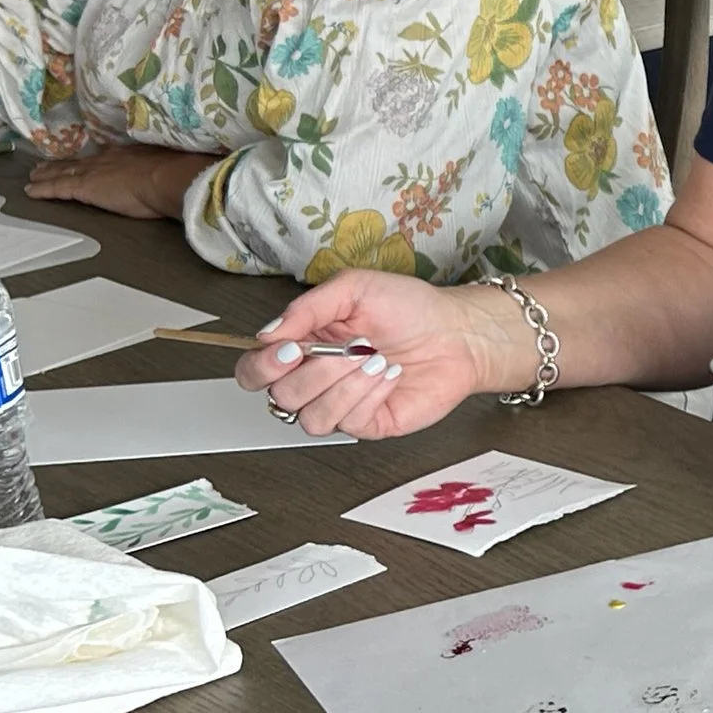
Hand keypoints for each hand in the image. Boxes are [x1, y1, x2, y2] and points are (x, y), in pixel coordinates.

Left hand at [24, 145, 216, 219]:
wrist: (169, 177)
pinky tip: (30, 193)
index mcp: (126, 155)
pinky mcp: (84, 187)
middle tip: (43, 166)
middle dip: (60, 165)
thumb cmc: (175, 175)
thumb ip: (159, 172)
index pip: (101, 158)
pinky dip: (43, 189)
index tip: (81, 161)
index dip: (88, 160)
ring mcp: (93, 171)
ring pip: (63, 172)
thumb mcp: (166, 169)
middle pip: (78, 162)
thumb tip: (167, 176)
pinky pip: (57, 188)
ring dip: (47, 175)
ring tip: (34, 177)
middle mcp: (106, 159)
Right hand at [231, 268, 530, 439]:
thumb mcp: (354, 289)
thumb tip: (267, 334)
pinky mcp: (368, 423)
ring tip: (375, 358)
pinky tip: (389, 373)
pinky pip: (348, 422)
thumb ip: (307, 309)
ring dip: (343, 385)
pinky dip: (369, 394)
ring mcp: (341, 404)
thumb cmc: (409, 308)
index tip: (290, 348)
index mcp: (303, 345)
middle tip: (349, 347)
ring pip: (310, 417)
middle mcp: (316, 379)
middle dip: (315, 371)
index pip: (255, 371)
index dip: (262, 366)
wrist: (457, 332)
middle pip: (280, 397)